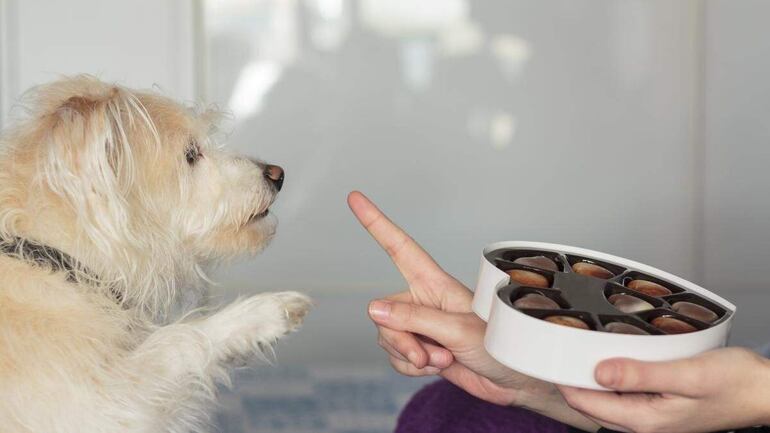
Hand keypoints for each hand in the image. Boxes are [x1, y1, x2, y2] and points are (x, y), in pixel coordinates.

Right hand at [348, 191, 595, 429]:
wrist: (515, 382)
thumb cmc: (501, 347)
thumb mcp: (458, 331)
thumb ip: (414, 319)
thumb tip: (374, 308)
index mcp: (435, 284)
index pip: (399, 248)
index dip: (377, 223)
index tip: (355, 198)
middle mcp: (424, 301)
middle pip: (384, 312)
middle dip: (400, 340)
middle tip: (428, 355)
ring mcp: (421, 326)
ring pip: (387, 337)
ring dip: (411, 356)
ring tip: (443, 359)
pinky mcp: (421, 348)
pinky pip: (396, 357)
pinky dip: (412, 368)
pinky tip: (439, 367)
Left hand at [558, 347, 769, 432]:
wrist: (765, 391)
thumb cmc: (735, 383)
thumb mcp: (687, 374)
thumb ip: (641, 375)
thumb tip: (598, 374)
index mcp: (646, 420)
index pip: (586, 403)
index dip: (563, 379)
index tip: (548, 355)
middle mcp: (645, 424)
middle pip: (592, 403)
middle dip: (573, 378)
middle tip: (559, 346)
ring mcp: (652, 418)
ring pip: (608, 399)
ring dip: (593, 377)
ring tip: (579, 349)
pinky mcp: (660, 408)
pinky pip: (625, 395)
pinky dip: (614, 377)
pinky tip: (614, 358)